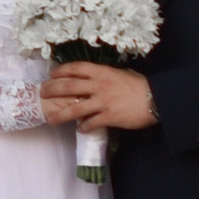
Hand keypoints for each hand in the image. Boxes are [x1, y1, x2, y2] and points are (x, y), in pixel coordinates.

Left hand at [39, 63, 155, 133]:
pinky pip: (91, 122)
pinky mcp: (109, 117)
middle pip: (69, 86)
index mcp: (102, 72)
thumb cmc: (140, 85)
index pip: (76, 68)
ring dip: (60, 114)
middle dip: (53, 90)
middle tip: (43, 93)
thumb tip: (96, 78)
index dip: (61, 71)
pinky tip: (80, 129)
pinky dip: (83, 127)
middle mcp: (99, 85)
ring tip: (50, 119)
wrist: (155, 99)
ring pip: (75, 108)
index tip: (51, 74)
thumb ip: (106, 75)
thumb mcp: (121, 73)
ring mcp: (103, 102)